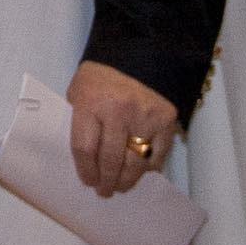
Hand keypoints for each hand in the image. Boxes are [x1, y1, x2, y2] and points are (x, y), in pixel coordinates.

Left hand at [66, 60, 179, 197]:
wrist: (139, 53)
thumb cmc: (101, 76)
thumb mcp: (79, 91)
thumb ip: (80, 120)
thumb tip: (85, 157)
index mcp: (91, 103)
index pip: (85, 149)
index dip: (86, 171)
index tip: (88, 181)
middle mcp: (119, 112)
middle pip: (111, 160)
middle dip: (107, 181)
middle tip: (105, 191)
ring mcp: (145, 117)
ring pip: (136, 162)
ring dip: (128, 180)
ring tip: (121, 187)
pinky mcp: (166, 120)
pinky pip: (158, 154)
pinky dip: (149, 167)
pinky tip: (141, 172)